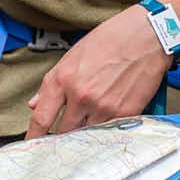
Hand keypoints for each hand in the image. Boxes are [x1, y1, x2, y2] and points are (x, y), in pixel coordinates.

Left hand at [25, 0, 177, 138]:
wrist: (148, 36)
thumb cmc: (112, 39)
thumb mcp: (74, 55)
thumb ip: (51, 83)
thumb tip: (35, 102)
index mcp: (64, 79)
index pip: (42, 117)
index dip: (34, 134)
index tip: (31, 143)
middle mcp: (81, 95)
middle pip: (63, 132)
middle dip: (60, 136)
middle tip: (62, 134)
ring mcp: (104, 107)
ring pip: (85, 135)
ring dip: (83, 134)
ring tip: (88, 123)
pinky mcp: (124, 113)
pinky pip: (107, 132)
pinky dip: (103, 130)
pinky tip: (106, 118)